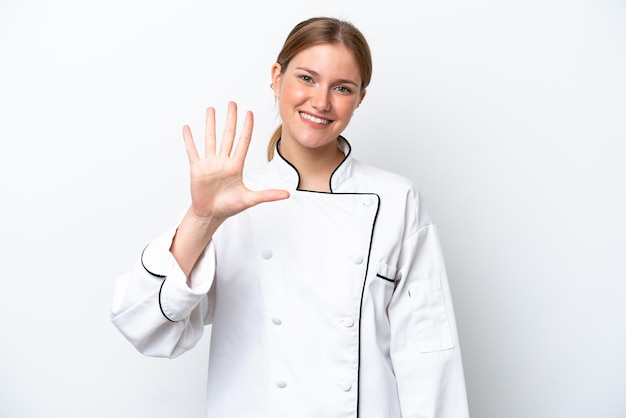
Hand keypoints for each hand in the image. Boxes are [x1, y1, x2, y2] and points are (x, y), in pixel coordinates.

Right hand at [182, 102, 288, 222]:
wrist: (211, 214)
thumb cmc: (229, 207)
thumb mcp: (250, 199)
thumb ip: (268, 195)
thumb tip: (287, 194)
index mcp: (236, 166)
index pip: (243, 142)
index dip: (247, 128)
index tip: (249, 113)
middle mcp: (223, 162)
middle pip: (228, 136)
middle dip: (231, 119)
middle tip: (232, 104)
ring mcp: (210, 164)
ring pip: (210, 139)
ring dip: (210, 124)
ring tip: (211, 109)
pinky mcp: (197, 169)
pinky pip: (192, 151)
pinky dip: (189, 140)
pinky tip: (187, 128)